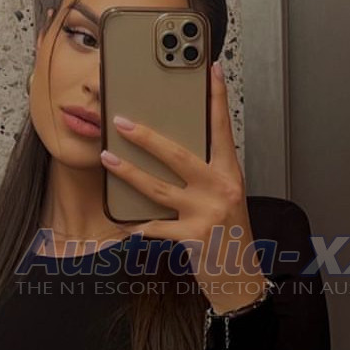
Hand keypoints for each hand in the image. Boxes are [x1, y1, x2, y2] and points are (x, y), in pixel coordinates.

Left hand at [100, 60, 268, 313]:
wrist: (241, 279)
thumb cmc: (230, 236)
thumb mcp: (225, 199)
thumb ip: (206, 176)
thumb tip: (170, 152)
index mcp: (230, 174)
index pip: (223, 128)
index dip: (217, 98)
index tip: (212, 70)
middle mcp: (221, 189)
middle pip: (178, 155)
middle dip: (146, 136)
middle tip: (121, 121)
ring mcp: (207, 213)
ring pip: (158, 187)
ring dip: (128, 172)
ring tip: (108, 158)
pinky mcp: (193, 237)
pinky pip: (156, 228)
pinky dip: (138, 227)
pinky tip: (123, 225)